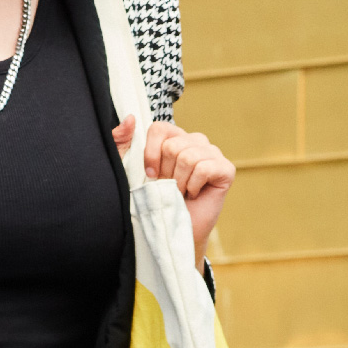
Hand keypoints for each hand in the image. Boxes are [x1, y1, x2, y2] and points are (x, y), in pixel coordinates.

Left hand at [110, 117, 234, 266]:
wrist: (171, 229)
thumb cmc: (152, 198)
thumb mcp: (128, 169)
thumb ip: (122, 142)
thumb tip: (129, 118)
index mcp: (174, 136)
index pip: (159, 128)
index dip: (150, 154)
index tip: (149, 175)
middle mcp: (195, 140)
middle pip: (172, 146)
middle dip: (165, 173)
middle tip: (169, 187)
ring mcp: (212, 153)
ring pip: (187, 157)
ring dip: (179, 182)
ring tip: (181, 191)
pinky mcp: (226, 169)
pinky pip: (204, 168)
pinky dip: (193, 186)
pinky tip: (194, 194)